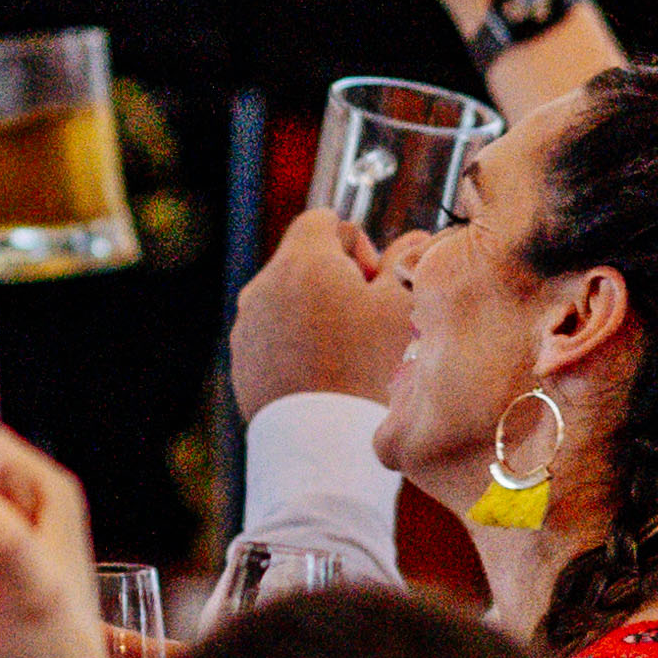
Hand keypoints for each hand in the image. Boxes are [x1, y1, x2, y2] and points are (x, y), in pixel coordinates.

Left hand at [227, 207, 413, 418]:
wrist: (322, 438)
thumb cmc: (367, 368)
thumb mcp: (399, 307)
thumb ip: (406, 262)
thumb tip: (415, 240)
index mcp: (302, 261)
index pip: (323, 220)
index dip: (355, 243)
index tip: (373, 281)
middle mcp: (264, 285)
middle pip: (303, 259)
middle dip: (337, 278)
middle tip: (365, 317)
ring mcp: (248, 323)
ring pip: (287, 297)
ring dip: (316, 310)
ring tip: (346, 349)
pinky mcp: (242, 357)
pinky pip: (272, 333)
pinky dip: (295, 341)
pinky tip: (323, 371)